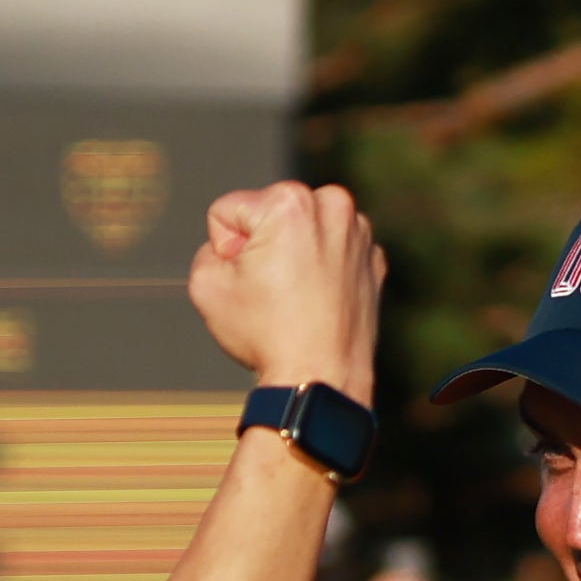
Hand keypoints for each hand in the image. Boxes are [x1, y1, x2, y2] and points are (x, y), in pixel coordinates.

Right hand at [188, 182, 381, 403]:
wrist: (321, 379)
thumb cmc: (265, 335)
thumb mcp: (206, 286)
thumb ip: (208, 250)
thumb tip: (231, 247)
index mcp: (289, 201)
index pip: (229, 212)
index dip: (225, 249)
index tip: (247, 282)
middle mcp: (331, 204)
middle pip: (270, 216)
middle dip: (263, 246)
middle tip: (271, 291)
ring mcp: (359, 233)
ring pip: (304, 232)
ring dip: (295, 255)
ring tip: (296, 298)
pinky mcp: (374, 260)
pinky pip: (333, 253)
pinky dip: (324, 271)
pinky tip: (318, 302)